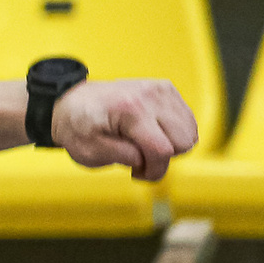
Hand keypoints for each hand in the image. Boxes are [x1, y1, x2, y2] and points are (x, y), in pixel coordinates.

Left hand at [53, 79, 197, 182]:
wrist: (72, 101)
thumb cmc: (78, 127)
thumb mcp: (89, 151)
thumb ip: (121, 157)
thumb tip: (145, 160)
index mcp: (130, 109)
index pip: (162, 150)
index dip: (154, 170)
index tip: (137, 174)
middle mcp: (151, 95)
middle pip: (184, 140)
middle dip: (165, 158)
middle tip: (139, 160)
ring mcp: (161, 89)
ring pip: (190, 131)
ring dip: (171, 145)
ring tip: (144, 146)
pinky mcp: (166, 88)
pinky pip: (186, 119)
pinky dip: (173, 132)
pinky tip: (151, 133)